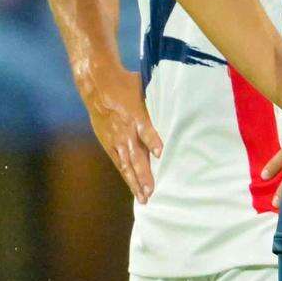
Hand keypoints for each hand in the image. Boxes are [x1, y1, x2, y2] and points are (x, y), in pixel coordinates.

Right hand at [82, 64, 162, 202]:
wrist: (97, 83)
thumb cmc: (127, 84)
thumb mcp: (145, 88)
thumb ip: (160, 102)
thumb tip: (183, 104)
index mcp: (136, 115)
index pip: (146, 130)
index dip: (154, 141)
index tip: (161, 153)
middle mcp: (125, 131)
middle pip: (135, 155)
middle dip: (144, 174)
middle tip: (153, 190)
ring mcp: (115, 139)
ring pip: (126, 164)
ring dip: (135, 181)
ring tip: (144, 197)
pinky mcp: (108, 142)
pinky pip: (118, 162)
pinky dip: (126, 174)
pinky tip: (133, 188)